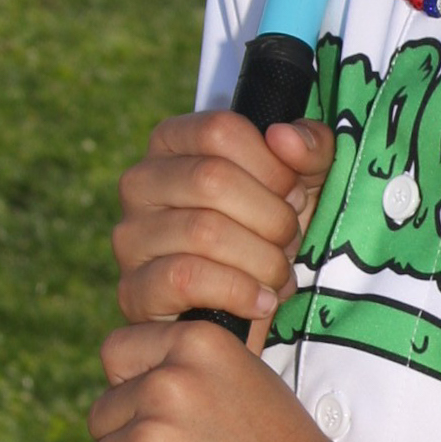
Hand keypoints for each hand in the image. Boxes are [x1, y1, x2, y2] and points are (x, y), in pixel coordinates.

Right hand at [112, 110, 335, 347]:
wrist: (251, 311)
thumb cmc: (270, 233)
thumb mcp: (304, 184)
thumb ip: (310, 149)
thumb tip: (284, 136)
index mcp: (173, 142)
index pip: (220, 130)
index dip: (271, 165)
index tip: (294, 194)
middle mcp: (140, 182)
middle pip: (211, 179)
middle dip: (271, 217)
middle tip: (290, 242)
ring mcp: (131, 236)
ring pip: (203, 231)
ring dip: (261, 259)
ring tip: (279, 275)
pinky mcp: (134, 290)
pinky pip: (186, 279)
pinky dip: (239, 292)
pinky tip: (261, 302)